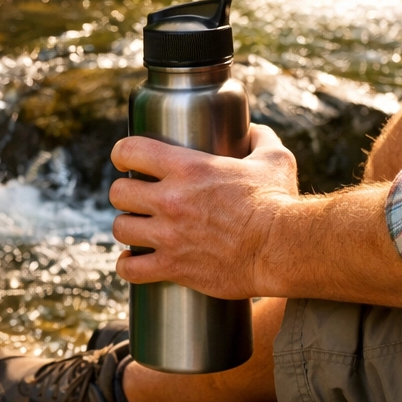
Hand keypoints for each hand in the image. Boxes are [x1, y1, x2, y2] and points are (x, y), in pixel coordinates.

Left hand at [109, 124, 298, 298]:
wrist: (283, 249)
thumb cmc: (279, 203)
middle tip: (137, 199)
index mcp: (188, 168)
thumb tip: (253, 131)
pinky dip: (128, 266)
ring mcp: (169, 236)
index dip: (122, 154)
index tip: (126, 161)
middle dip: (125, 194)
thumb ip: (260, 139)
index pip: (130, 151)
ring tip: (138, 230)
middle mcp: (171, 200)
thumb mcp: (274, 159)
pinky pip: (131, 270)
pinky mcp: (174, 267)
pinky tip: (133, 262)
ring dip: (127, 228)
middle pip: (119, 193)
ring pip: (121, 229)